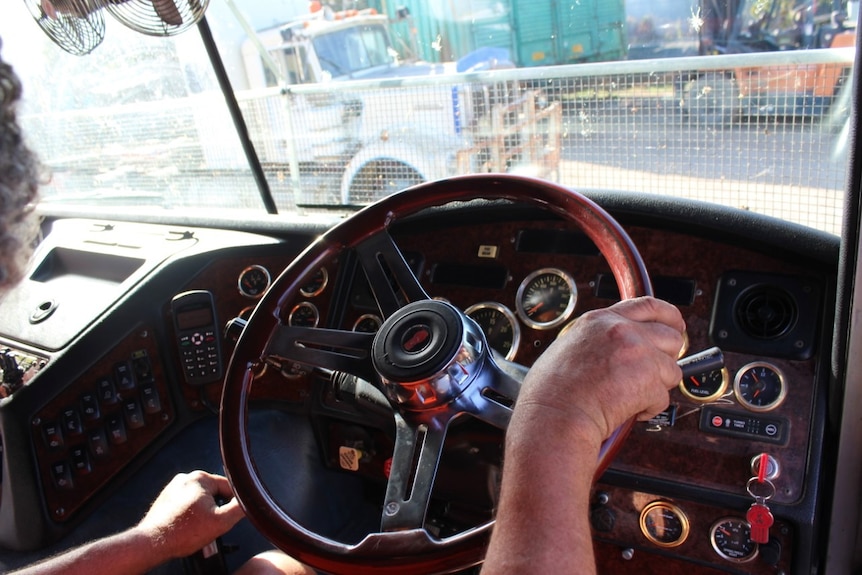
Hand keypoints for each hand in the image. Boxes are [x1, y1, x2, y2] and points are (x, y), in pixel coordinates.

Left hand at [134, 470, 245, 559]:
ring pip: (200, 500)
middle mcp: (185, 478)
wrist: (153, 543)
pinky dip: (189, 515)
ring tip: (196, 529)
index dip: (233, 504)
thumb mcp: (221, 522)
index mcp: (200, 478)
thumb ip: (239, 508)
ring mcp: (173, 488)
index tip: (227, 518)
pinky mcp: (166, 499)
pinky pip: (186, 505)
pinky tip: (186, 528)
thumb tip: (249, 502)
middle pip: (214, 494)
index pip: (229, 487)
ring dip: (202, 513)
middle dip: (215, 510)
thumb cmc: (181, 533)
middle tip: (209, 526)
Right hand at [514, 296, 684, 445]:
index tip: (675, 324)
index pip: (648, 306)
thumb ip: (597, 339)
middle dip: (667, 357)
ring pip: (671, 370)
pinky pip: (664, 397)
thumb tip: (615, 348)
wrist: (554, 416)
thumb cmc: (551, 392)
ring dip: (656, 387)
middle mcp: (621, 331)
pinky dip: (649, 409)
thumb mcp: (569, 347)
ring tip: (630, 396)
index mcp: (600, 320)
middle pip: (671, 336)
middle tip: (653, 372)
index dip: (669, 316)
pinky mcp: (649, 380)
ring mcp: (638, 354)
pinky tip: (627, 410)